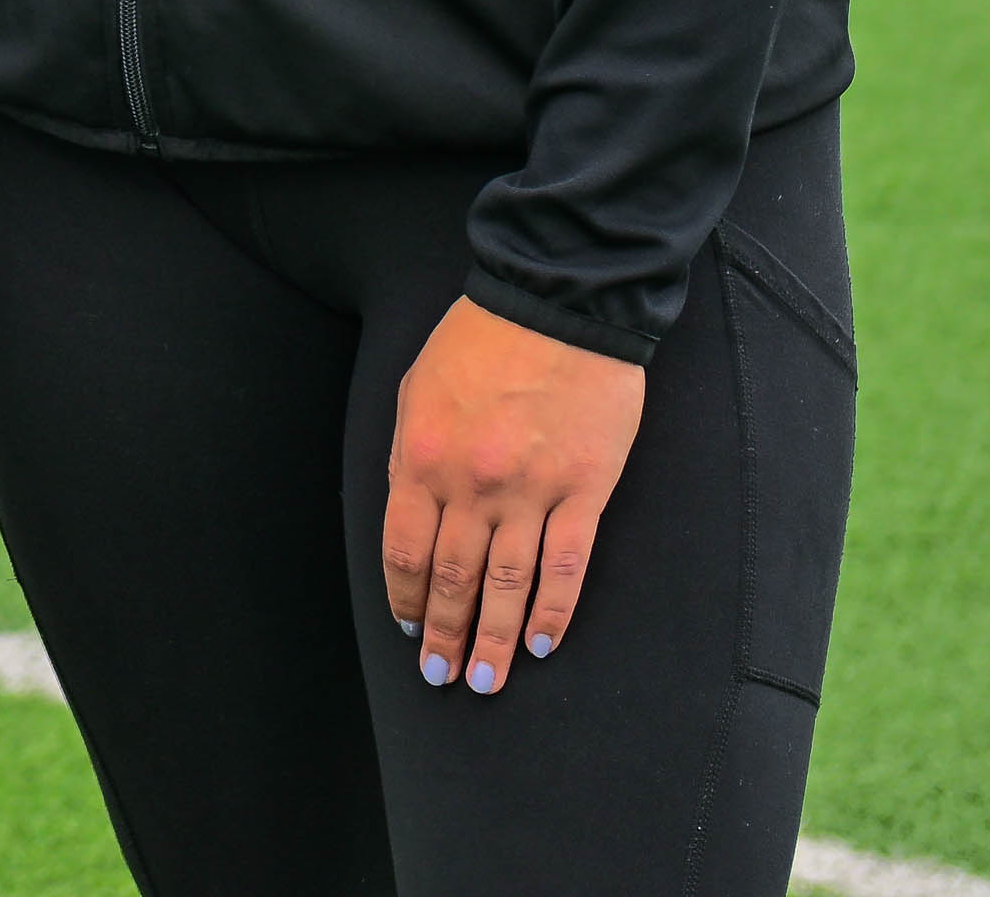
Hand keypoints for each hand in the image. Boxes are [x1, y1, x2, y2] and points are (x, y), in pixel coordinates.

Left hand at [381, 294, 643, 696]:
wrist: (556, 306)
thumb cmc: (478, 341)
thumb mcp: (417, 390)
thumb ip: (410, 455)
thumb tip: (411, 513)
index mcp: (420, 458)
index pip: (405, 552)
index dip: (407, 600)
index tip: (411, 633)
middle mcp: (470, 486)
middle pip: (454, 579)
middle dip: (447, 636)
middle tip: (445, 680)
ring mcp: (530, 493)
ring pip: (508, 587)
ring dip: (495, 641)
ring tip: (488, 683)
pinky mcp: (584, 492)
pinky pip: (566, 566)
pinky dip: (552, 611)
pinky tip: (542, 644)